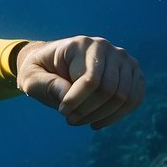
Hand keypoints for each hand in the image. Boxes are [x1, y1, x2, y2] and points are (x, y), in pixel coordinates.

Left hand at [15, 36, 143, 128]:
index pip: (89, 79)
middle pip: (109, 90)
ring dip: (101, 116)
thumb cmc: (40, 72)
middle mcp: (106, 48)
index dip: (76, 101)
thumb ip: (46, 85)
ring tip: (80, 121)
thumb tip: (67, 95)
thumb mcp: (31, 79)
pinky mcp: (133, 73)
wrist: (52, 65)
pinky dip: (117, 115)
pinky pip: (135, 99)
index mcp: (81, 44)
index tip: (62, 112)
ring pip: (123, 97)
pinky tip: (96, 122)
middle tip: (70, 120)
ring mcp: (123, 59)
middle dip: (88, 111)